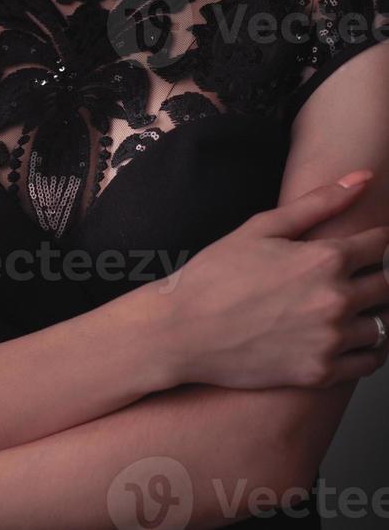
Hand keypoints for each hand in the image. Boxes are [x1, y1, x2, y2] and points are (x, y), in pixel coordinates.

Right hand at [151, 170, 388, 389]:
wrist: (182, 331)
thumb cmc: (215, 275)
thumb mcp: (262, 227)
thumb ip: (319, 202)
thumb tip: (363, 177)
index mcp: (325, 259)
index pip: (380, 245)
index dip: (373, 241)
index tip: (360, 245)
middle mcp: (336, 300)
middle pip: (386, 284)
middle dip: (372, 275)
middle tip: (345, 276)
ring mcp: (330, 340)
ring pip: (382, 324)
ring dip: (369, 313)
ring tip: (339, 307)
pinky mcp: (321, 373)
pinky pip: (370, 361)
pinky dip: (366, 349)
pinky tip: (343, 337)